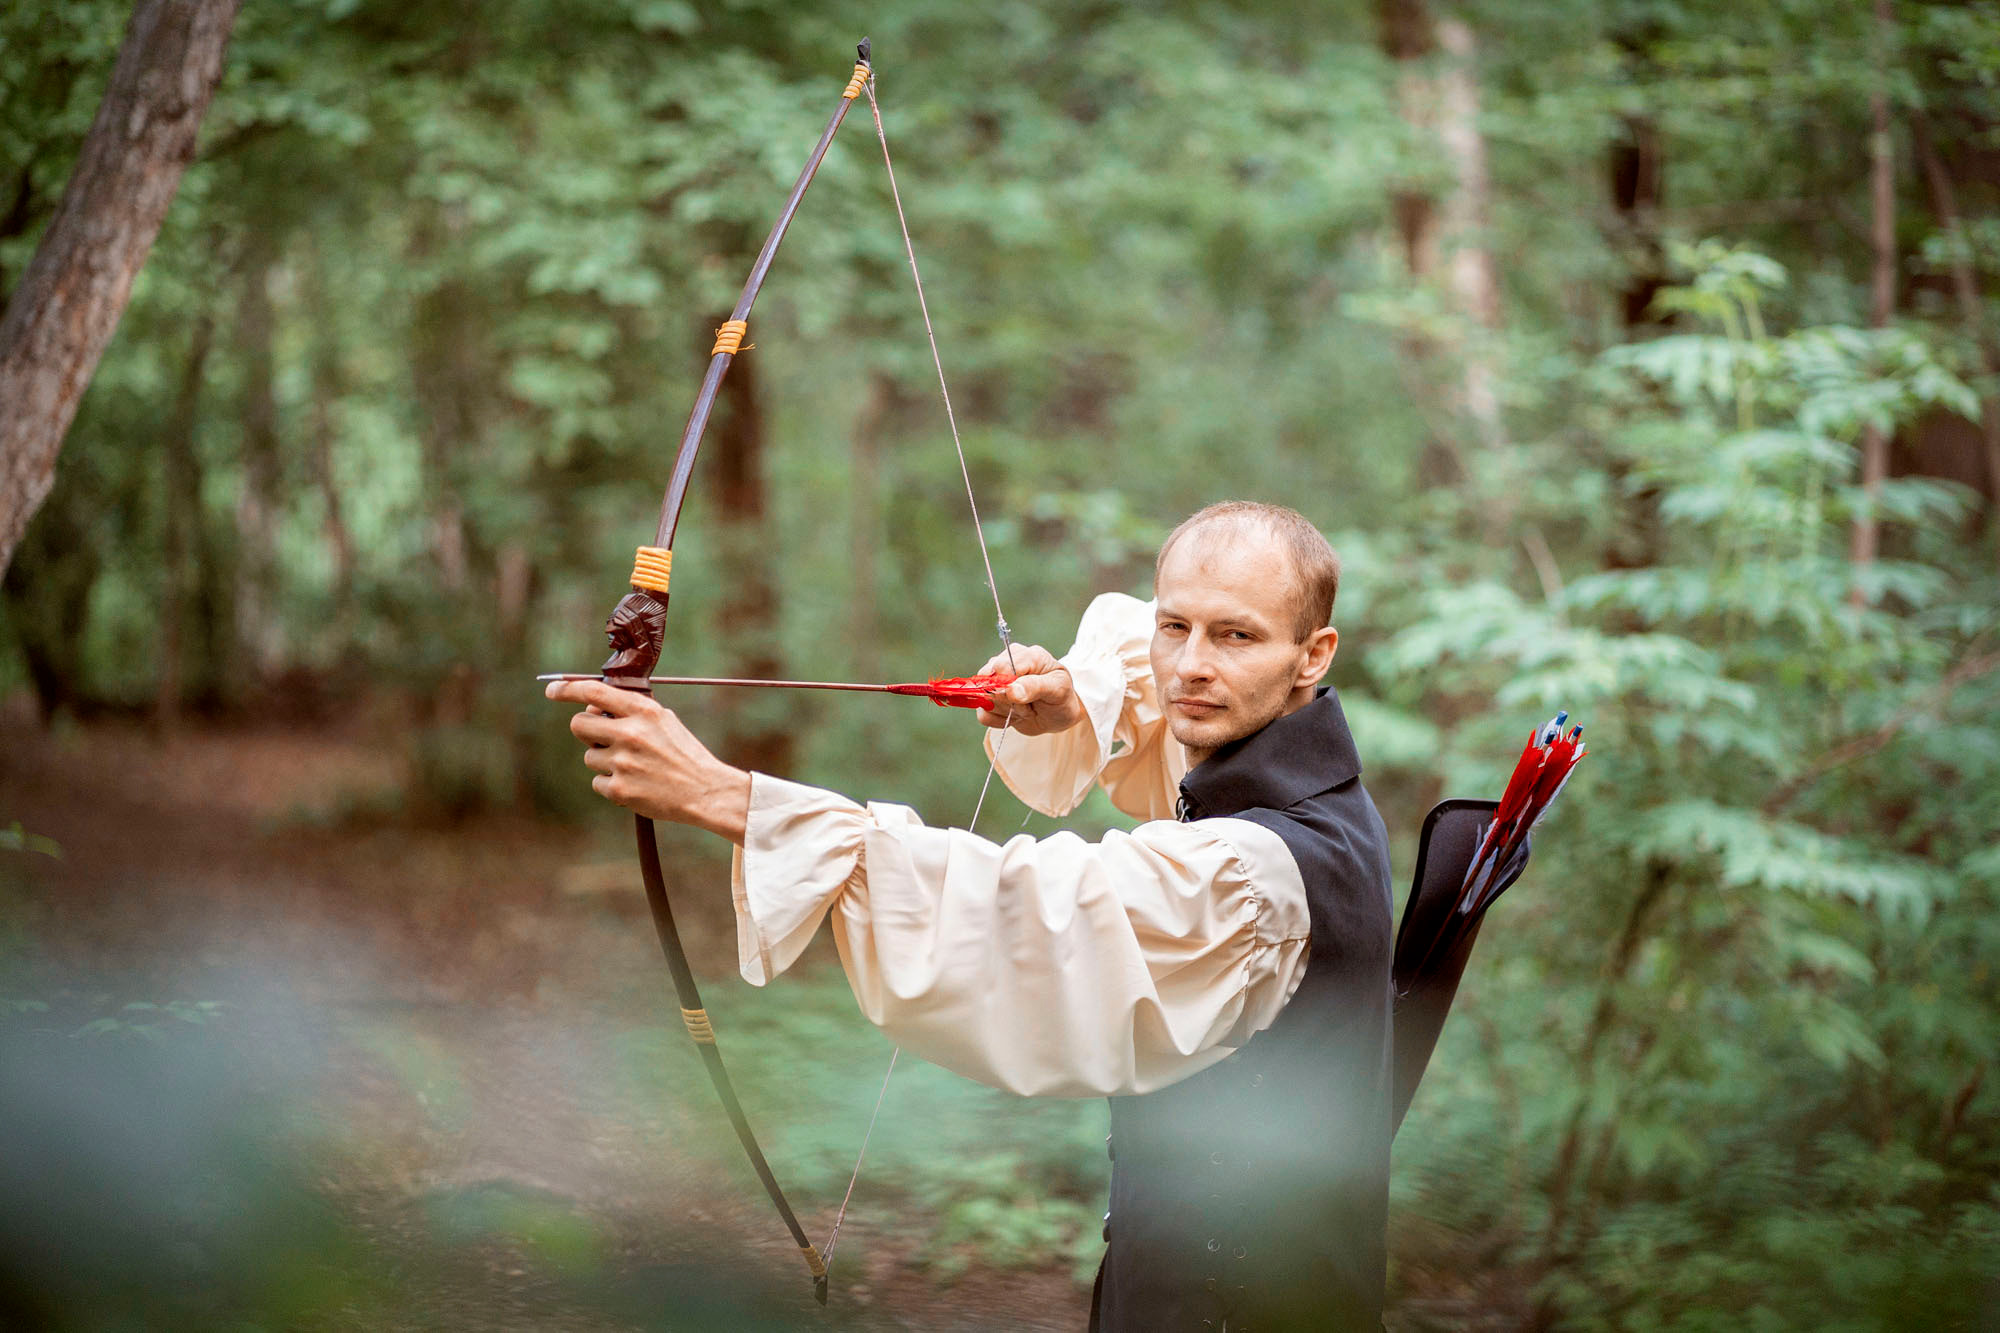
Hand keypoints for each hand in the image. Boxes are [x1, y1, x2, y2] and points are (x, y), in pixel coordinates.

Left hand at [544, 678, 750, 841]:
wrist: (705, 791)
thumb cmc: (683, 753)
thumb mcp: (663, 720)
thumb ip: (630, 710)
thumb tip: (592, 706)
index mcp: (643, 712)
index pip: (593, 692)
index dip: (567, 689)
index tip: (552, 690)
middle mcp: (630, 734)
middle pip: (578, 725)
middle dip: (586, 731)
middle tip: (601, 738)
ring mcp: (623, 763)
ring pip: (589, 757)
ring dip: (604, 761)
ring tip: (633, 766)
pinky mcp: (620, 790)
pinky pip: (597, 782)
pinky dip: (611, 784)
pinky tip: (635, 783)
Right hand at [973, 643, 1083, 735]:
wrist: (1058, 715)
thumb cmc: (1061, 697)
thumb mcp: (1057, 690)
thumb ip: (1034, 687)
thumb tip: (1009, 689)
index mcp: (1026, 655)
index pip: (1001, 666)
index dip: (1008, 686)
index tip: (1025, 697)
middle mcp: (1006, 663)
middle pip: (988, 682)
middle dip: (1009, 701)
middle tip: (1029, 704)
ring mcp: (995, 681)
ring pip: (984, 700)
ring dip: (1006, 711)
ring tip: (1025, 708)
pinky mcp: (989, 699)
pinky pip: (983, 714)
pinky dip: (999, 720)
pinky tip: (1014, 716)